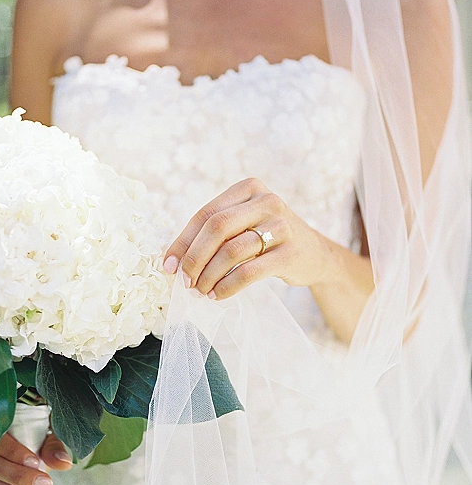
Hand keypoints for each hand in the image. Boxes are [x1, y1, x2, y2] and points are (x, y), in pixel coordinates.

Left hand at [163, 178, 331, 299]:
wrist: (315, 254)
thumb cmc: (268, 239)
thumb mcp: (244, 224)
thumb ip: (213, 233)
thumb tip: (173, 261)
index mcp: (248, 188)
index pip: (206, 214)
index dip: (183, 242)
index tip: (169, 266)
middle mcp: (266, 201)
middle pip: (216, 228)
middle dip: (194, 258)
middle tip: (185, 282)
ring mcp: (281, 226)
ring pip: (231, 251)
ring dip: (209, 276)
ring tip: (200, 291)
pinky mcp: (289, 253)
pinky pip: (249, 272)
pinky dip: (227, 286)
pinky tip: (218, 295)